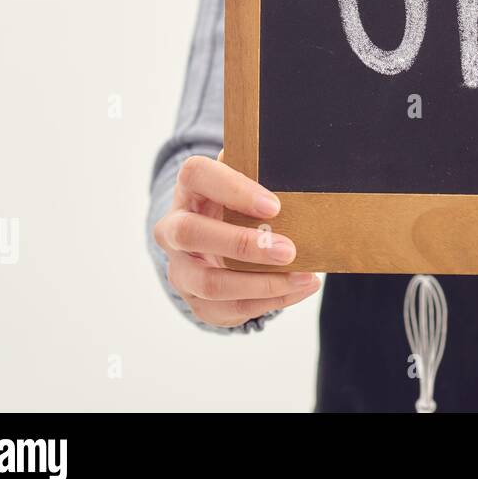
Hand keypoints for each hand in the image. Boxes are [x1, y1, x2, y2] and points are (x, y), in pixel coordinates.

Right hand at [153, 152, 320, 328]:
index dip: (233, 189)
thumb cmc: (239, 206)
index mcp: (188, 189)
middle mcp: (173, 229)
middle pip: (191, 234)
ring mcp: (181, 269)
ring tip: (304, 277)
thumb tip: (293, 170)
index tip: (274, 206)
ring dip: (263, 284)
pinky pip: (230, 308)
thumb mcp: (245, 185)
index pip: (197, 174)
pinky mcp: (196, 301)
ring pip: (211, 283)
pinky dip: (270, 301)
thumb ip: (261, 174)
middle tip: (289, 251)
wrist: (216, 244)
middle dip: (243, 244)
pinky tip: (299, 289)